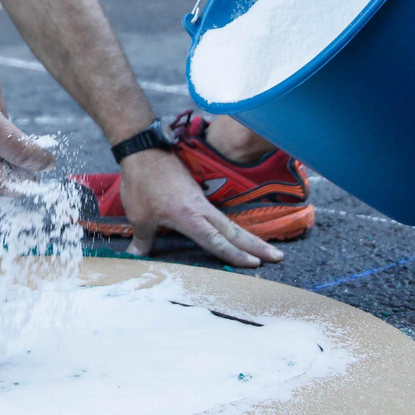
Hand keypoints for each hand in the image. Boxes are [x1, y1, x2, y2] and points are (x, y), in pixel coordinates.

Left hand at [117, 150, 283, 267]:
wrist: (145, 150)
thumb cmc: (142, 183)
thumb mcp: (140, 215)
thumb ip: (143, 239)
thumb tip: (136, 256)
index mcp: (189, 216)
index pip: (216, 241)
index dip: (235, 254)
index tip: (255, 264)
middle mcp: (201, 209)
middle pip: (234, 231)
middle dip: (256, 246)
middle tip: (278, 257)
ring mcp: (202, 200)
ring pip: (229, 222)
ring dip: (248, 237)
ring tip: (265, 249)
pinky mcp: (198, 194)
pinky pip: (219, 215)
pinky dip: (231, 227)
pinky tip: (236, 234)